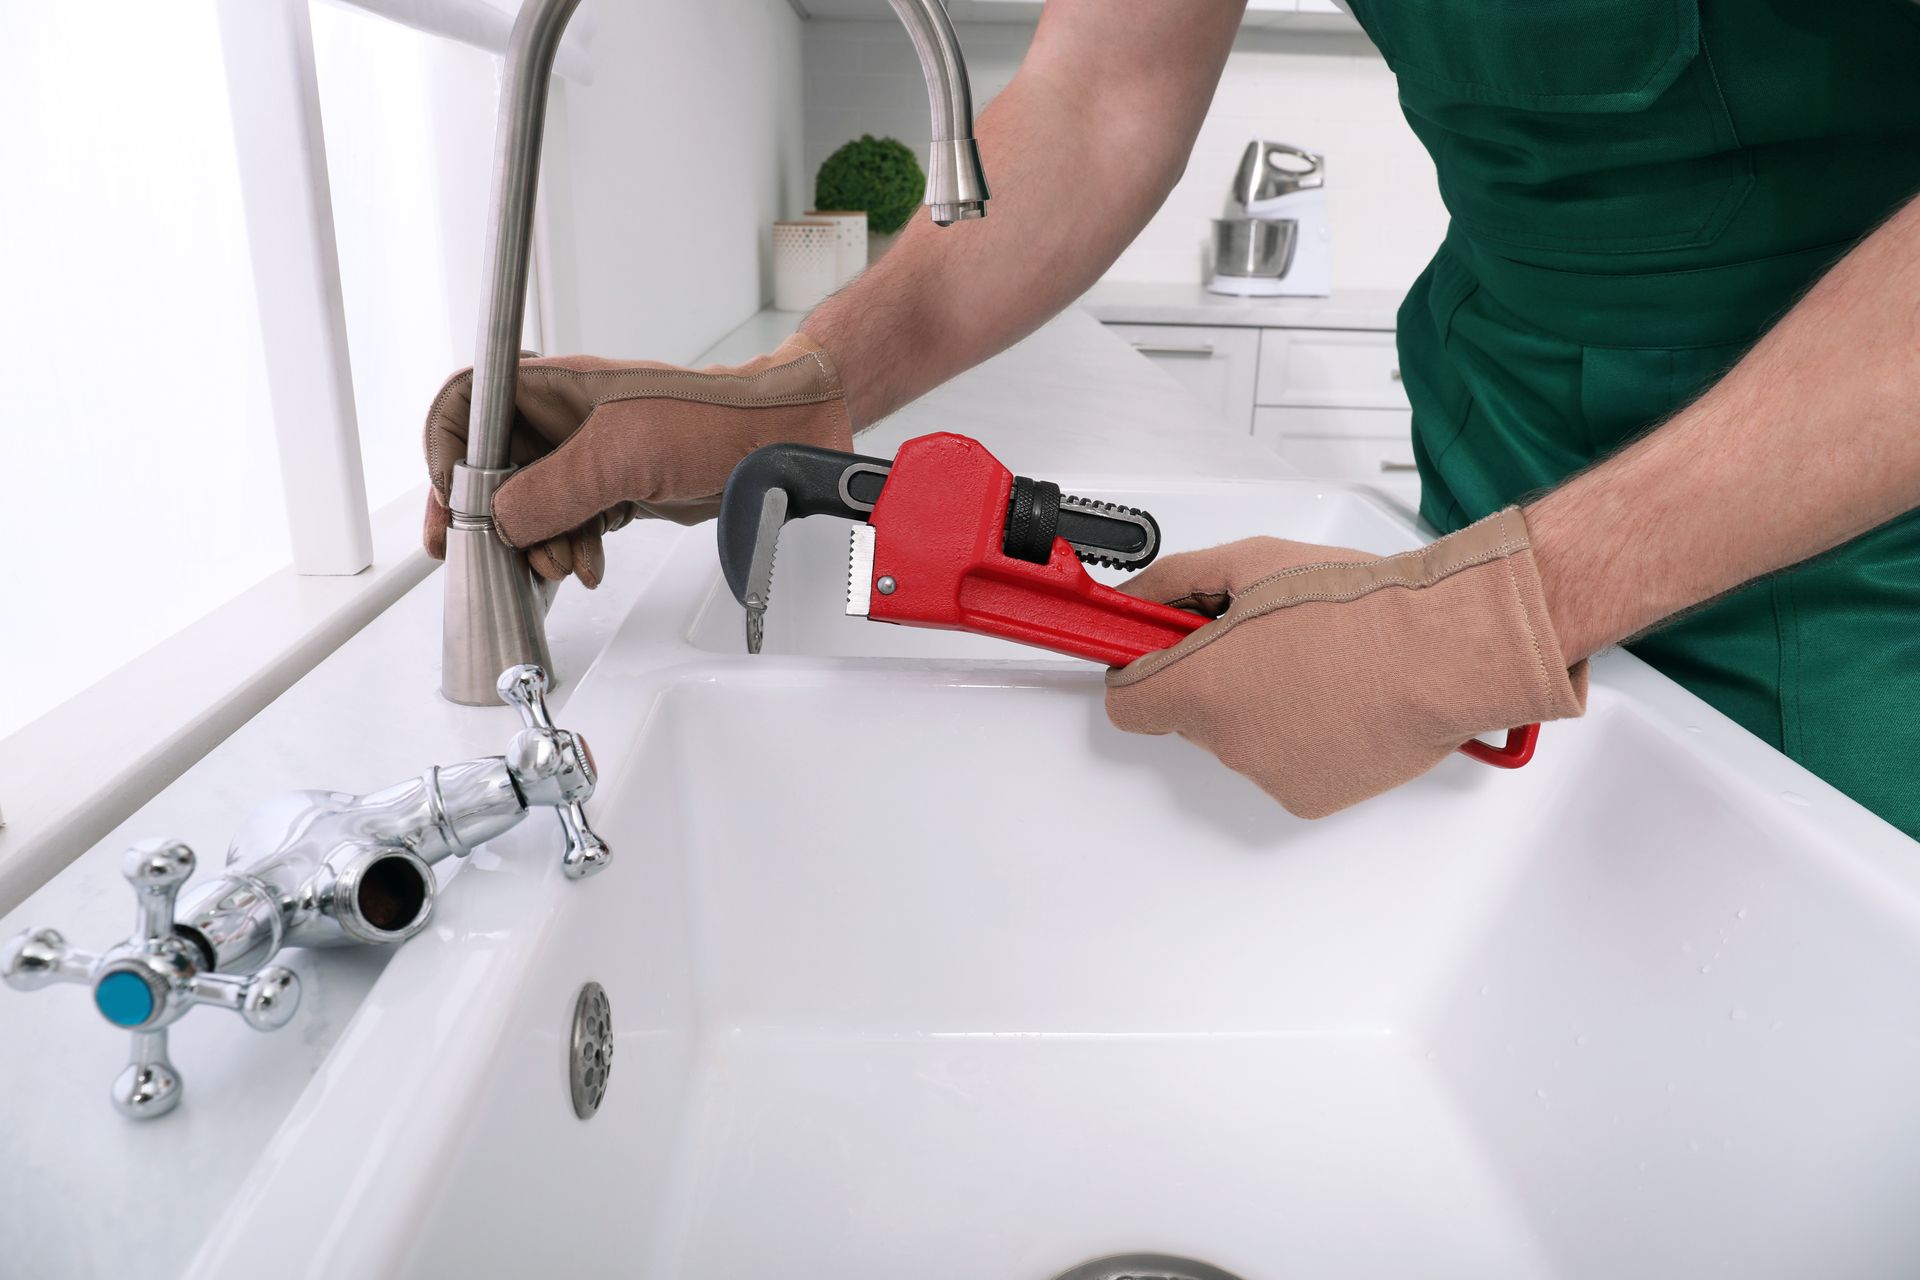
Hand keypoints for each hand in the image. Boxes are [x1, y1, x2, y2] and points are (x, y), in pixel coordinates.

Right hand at [421, 334, 851, 584]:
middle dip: (488, 516)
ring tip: (559, 564)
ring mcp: (590, 455)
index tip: (452, 502)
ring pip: (532, 504)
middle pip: (490, 466)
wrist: (779, 440)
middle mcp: (563, 420)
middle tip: (479, 554)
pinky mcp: (616, 487)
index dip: (445, 453)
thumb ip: (554, 490)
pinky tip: (587, 563)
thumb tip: (501, 519)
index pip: (464, 406)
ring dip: (537, 542)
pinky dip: (570, 548)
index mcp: (552, 388)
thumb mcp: (621, 455)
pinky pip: (569, 523)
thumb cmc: (716, 418)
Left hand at [1105, 508, 1586, 817]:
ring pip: (1241, 738)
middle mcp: (1227, 742)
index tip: (1155, 653)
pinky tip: (1340, 697)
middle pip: (1190, 714)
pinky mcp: (1310, 797)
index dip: (1140, 670)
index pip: (1126, 702)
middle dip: (1215, 677)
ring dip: (1264, 704)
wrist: (1444, 650)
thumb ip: (1177, 579)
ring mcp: (1268, 775)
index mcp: (1200, 686)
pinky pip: (1285, 763)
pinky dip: (1304, 734)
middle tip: (1262, 638)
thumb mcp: (1253, 560)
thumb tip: (1140, 595)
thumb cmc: (1362, 606)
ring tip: (1318, 662)